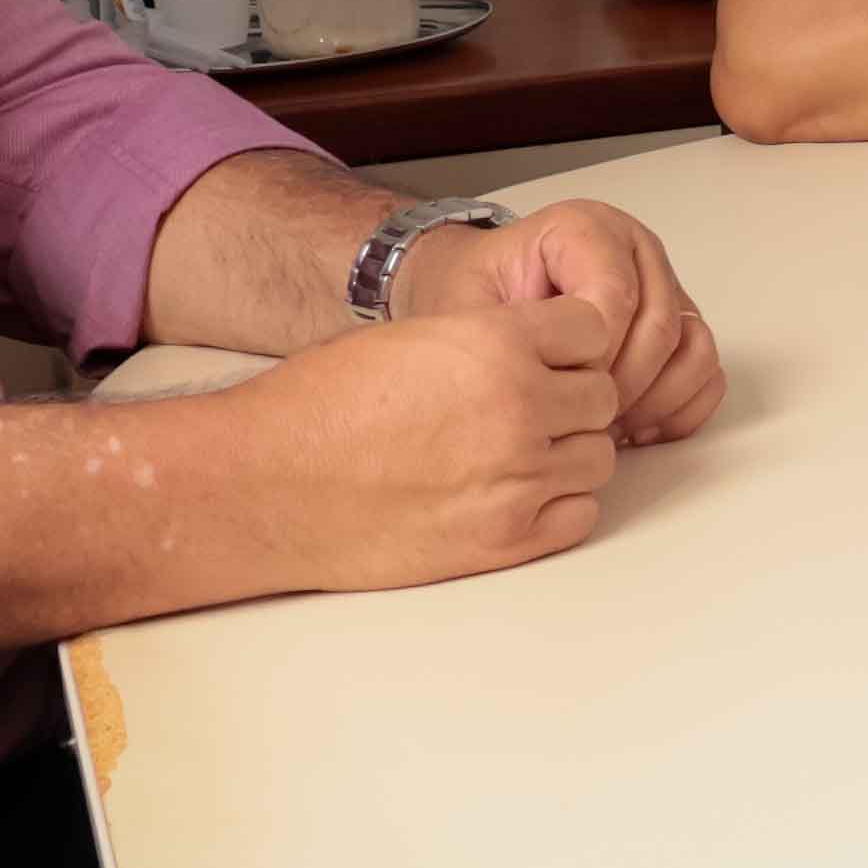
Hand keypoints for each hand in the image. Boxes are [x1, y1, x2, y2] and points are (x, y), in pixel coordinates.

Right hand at [233, 295, 621, 588]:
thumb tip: (543, 356)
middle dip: (571, 401)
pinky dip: (557, 506)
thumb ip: (489, 343)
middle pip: (602, 397)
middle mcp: (518, 408)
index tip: (550, 357)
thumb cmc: (319, 409)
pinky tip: (511, 495)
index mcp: (494, 344)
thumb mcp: (412, 339)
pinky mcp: (507, 539)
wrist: (266, 485)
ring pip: (597, 458)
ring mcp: (517, 479)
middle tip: (529, 411)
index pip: (593, 328)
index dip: (570, 343)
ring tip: (511, 455)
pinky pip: (579, 515)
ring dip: (566, 454)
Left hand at [421, 198, 722, 443]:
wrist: (480, 297)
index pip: (617, 295)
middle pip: (661, 327)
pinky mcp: (679, 328)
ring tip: (607, 426)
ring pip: (693, 351)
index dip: (592, 354)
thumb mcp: (466, 305)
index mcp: (587, 229)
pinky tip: (635, 428)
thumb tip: (557, 370)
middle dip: (622, 386)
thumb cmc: (474, 297)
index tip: (558, 384)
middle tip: (581, 416)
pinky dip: (678, 409)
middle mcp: (636, 252)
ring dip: (654, 401)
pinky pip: (706, 373)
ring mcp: (665, 290)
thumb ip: (504, 330)